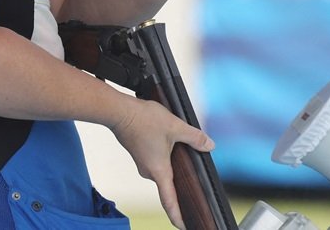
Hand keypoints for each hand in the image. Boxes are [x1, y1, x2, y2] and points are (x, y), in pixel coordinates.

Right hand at [110, 97, 214, 229]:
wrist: (119, 111)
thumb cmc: (144, 120)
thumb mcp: (176, 127)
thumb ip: (194, 137)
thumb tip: (210, 145)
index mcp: (159, 171)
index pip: (169, 201)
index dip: (177, 216)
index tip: (184, 226)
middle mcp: (149, 171)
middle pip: (168, 183)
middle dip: (180, 181)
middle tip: (194, 180)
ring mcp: (142, 163)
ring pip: (162, 169)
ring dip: (172, 163)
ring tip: (181, 150)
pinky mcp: (139, 154)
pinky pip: (155, 160)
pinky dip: (165, 156)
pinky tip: (169, 142)